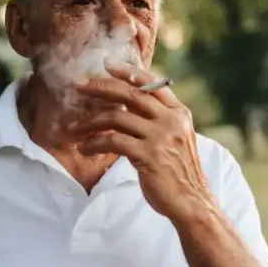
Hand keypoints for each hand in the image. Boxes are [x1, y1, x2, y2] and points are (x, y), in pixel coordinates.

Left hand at [71, 65, 211, 221]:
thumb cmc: (178, 172)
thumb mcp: (176, 139)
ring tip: (75, 129)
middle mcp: (171, 121)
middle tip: (79, 86)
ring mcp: (160, 137)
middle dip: (102, 87)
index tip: (107, 65)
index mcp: (179, 113)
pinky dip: (94, 143)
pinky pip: (113, 141)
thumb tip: (128, 106)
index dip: (128, 72)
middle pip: (131, 94)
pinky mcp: (148, 156)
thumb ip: (158, 121)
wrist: (192, 201)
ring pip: (117, 116)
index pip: (153, 84)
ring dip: (90, 121)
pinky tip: (85, 148)